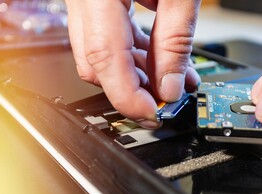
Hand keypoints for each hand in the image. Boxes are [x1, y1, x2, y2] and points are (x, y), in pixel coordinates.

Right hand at [65, 0, 200, 127]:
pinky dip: (133, 56)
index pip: (103, 57)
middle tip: (164, 101)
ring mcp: (86, 1)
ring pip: (101, 54)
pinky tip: (159, 62)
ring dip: (137, 75)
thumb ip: (175, 39)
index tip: (152, 114)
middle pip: (96, 64)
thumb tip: (170, 85)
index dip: (128, 96)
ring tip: (173, 80)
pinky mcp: (97, 3)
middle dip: (132, 91)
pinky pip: (109, 37)